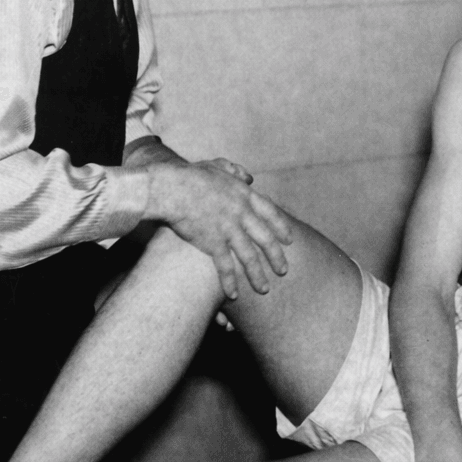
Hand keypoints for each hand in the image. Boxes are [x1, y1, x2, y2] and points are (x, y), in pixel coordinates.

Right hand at [147, 160, 293, 298]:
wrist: (172, 187)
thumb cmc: (190, 175)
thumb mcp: (216, 166)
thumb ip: (234, 171)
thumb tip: (249, 177)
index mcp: (244, 195)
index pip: (270, 213)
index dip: (281, 227)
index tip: (290, 240)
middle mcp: (241, 213)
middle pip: (265, 239)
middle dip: (276, 257)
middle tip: (284, 271)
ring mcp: (228, 229)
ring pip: (249, 257)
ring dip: (257, 275)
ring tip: (264, 290)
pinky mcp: (212, 243)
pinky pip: (225, 266)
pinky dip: (229, 281)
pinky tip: (233, 295)